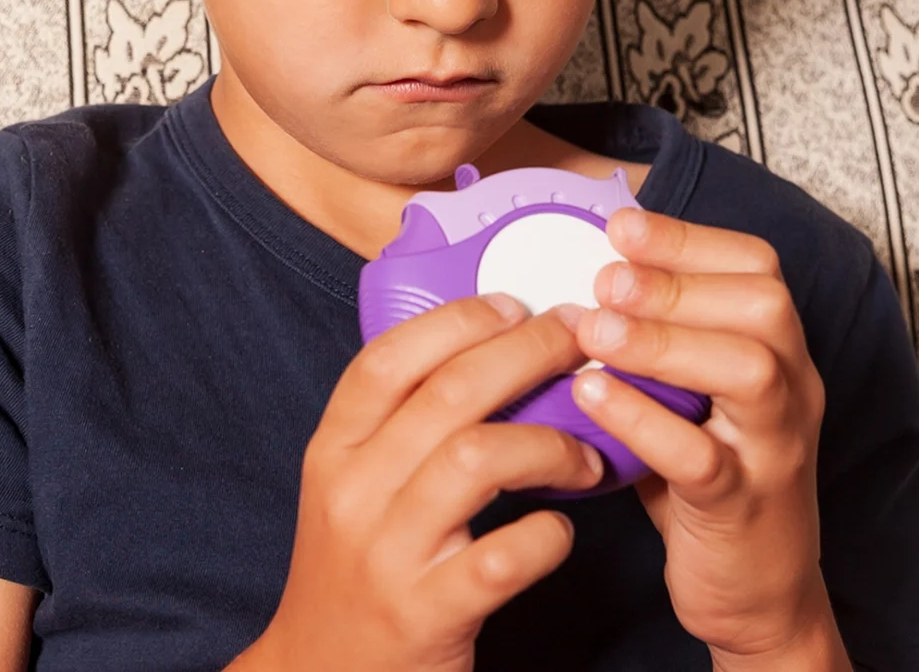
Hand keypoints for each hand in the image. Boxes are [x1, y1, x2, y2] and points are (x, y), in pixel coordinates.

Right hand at [228, 294, 604, 671]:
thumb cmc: (356, 572)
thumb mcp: (353, 490)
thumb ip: (398, 430)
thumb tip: (487, 355)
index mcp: (332, 452)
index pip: (388, 359)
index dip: (458, 320)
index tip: (515, 304)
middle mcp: (353, 493)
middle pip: (447, 394)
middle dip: (525, 354)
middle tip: (578, 345)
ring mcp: (387, 555)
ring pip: (475, 459)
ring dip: (549, 443)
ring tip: (586, 455)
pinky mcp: (426, 613)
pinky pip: (504, 556)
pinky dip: (549, 537)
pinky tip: (562, 534)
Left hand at [571, 208, 847, 671]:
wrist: (756, 594)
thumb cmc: (707, 481)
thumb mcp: (687, 398)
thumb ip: (650, 342)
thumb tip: (574, 274)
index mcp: (779, 353)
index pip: (758, 268)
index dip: (689, 238)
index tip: (620, 224)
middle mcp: (792, 391)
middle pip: (765, 306)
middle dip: (678, 279)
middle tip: (604, 276)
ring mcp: (773, 449)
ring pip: (749, 372)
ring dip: (663, 341)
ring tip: (591, 330)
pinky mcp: (742, 507)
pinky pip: (703, 456)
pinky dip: (643, 419)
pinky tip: (590, 396)